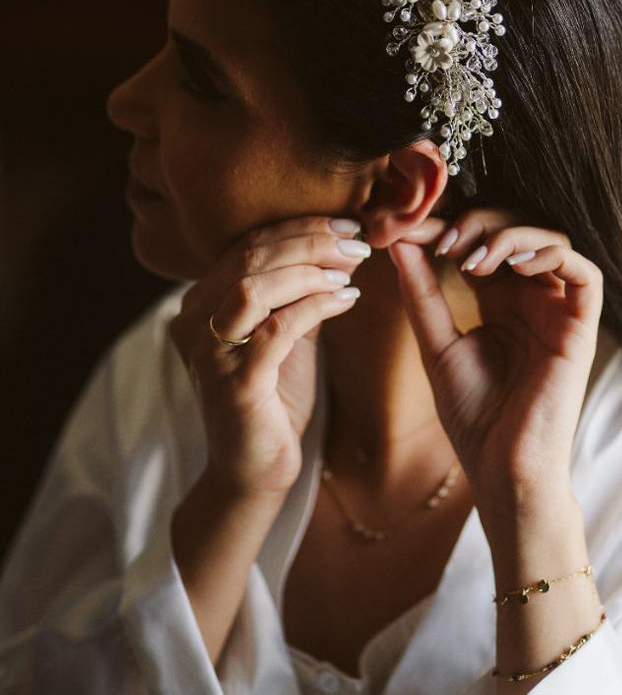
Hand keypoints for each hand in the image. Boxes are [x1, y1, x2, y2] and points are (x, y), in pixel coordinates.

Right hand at [168, 216, 369, 500]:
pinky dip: (316, 306)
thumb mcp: (285, 336)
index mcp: (200, 305)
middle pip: (249, 258)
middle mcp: (192, 323)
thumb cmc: (273, 402)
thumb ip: (297, 294)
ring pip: (254, 286)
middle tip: (356, 238)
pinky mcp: (234, 384)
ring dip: (310, 268)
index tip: (344, 222)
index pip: (245, 246)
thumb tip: (337, 246)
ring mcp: (208, 354)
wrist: (256, 472)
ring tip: (351, 266)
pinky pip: (277, 329)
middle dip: (308, 240)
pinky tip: (346, 299)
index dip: (296, 227)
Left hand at [388, 207, 603, 526]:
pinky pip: (584, 273)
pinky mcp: (583, 328)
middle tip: (443, 238)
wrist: (503, 469)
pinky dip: (550, 254)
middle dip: (477, 222)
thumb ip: (422, 293)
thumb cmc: (474, 418)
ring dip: (510, 234)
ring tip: (471, 256)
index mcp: (499, 302)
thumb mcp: (436, 345)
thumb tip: (400, 241)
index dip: (447, 226)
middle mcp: (532, 299)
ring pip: (551, 240)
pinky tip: (511, 265)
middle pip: (516, 229)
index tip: (409, 228)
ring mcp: (559, 311)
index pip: (479, 242)